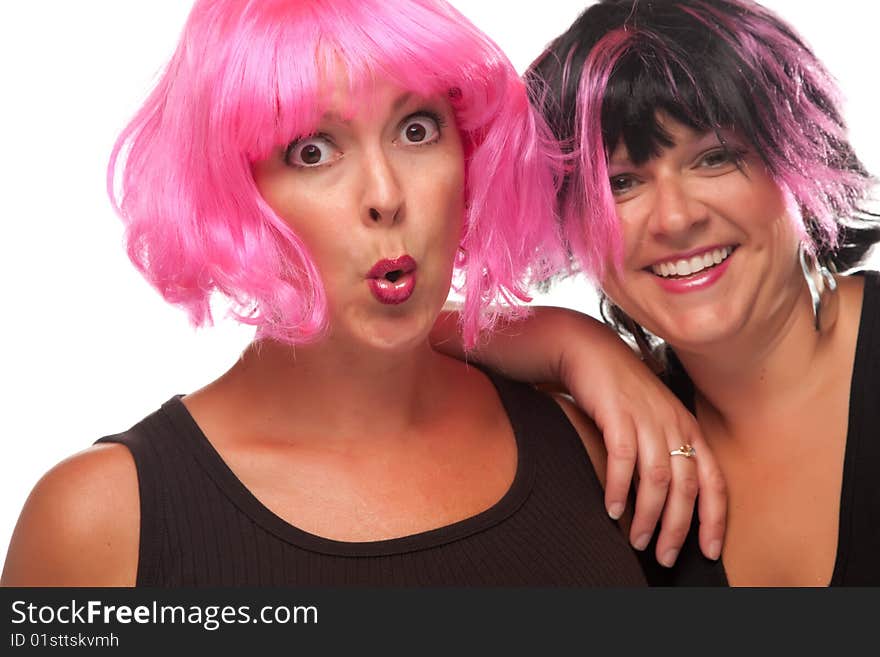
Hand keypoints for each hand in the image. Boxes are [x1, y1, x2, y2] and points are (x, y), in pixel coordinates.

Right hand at [560, 329, 726, 565]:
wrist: (588, 350)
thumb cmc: (618, 389)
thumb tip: (666, 498)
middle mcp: (673, 423)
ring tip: (636, 539)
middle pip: (686, 487)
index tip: (707, 551)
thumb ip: (664, 449)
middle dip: (677, 528)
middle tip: (663, 555)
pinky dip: (620, 489)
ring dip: (647, 516)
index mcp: (688, 427)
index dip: (714, 519)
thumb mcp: (652, 417)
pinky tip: (612, 509)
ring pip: (657, 479)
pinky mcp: (617, 413)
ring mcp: (646, 418)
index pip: (713, 480)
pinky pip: (624, 460)